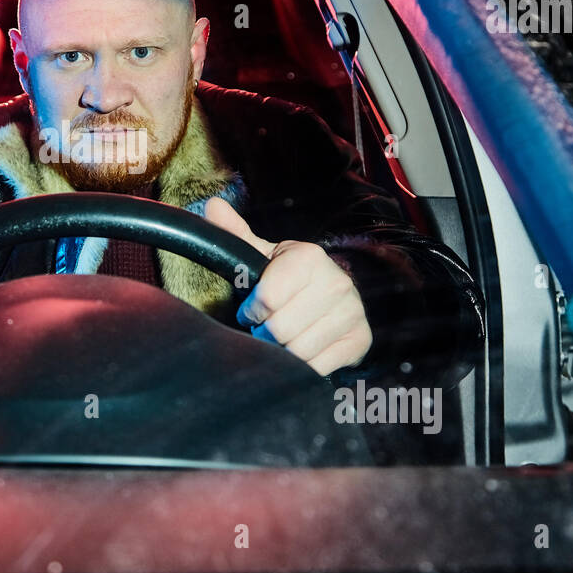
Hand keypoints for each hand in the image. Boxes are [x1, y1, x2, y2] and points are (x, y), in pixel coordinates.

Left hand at [204, 197, 371, 374]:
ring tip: (285, 338)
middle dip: (266, 334)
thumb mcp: (262, 255)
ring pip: (299, 351)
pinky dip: (305, 366)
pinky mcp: (360, 339)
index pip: (267, 299)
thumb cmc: (287, 279)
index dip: (251, 311)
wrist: (332, 300)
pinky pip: (319, 367)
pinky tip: (303, 349)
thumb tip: (212, 205)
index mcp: (308, 257)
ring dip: (284, 352)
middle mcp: (336, 281)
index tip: (252, 310)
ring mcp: (352, 311)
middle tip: (267, 327)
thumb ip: (235, 234)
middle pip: (280, 329)